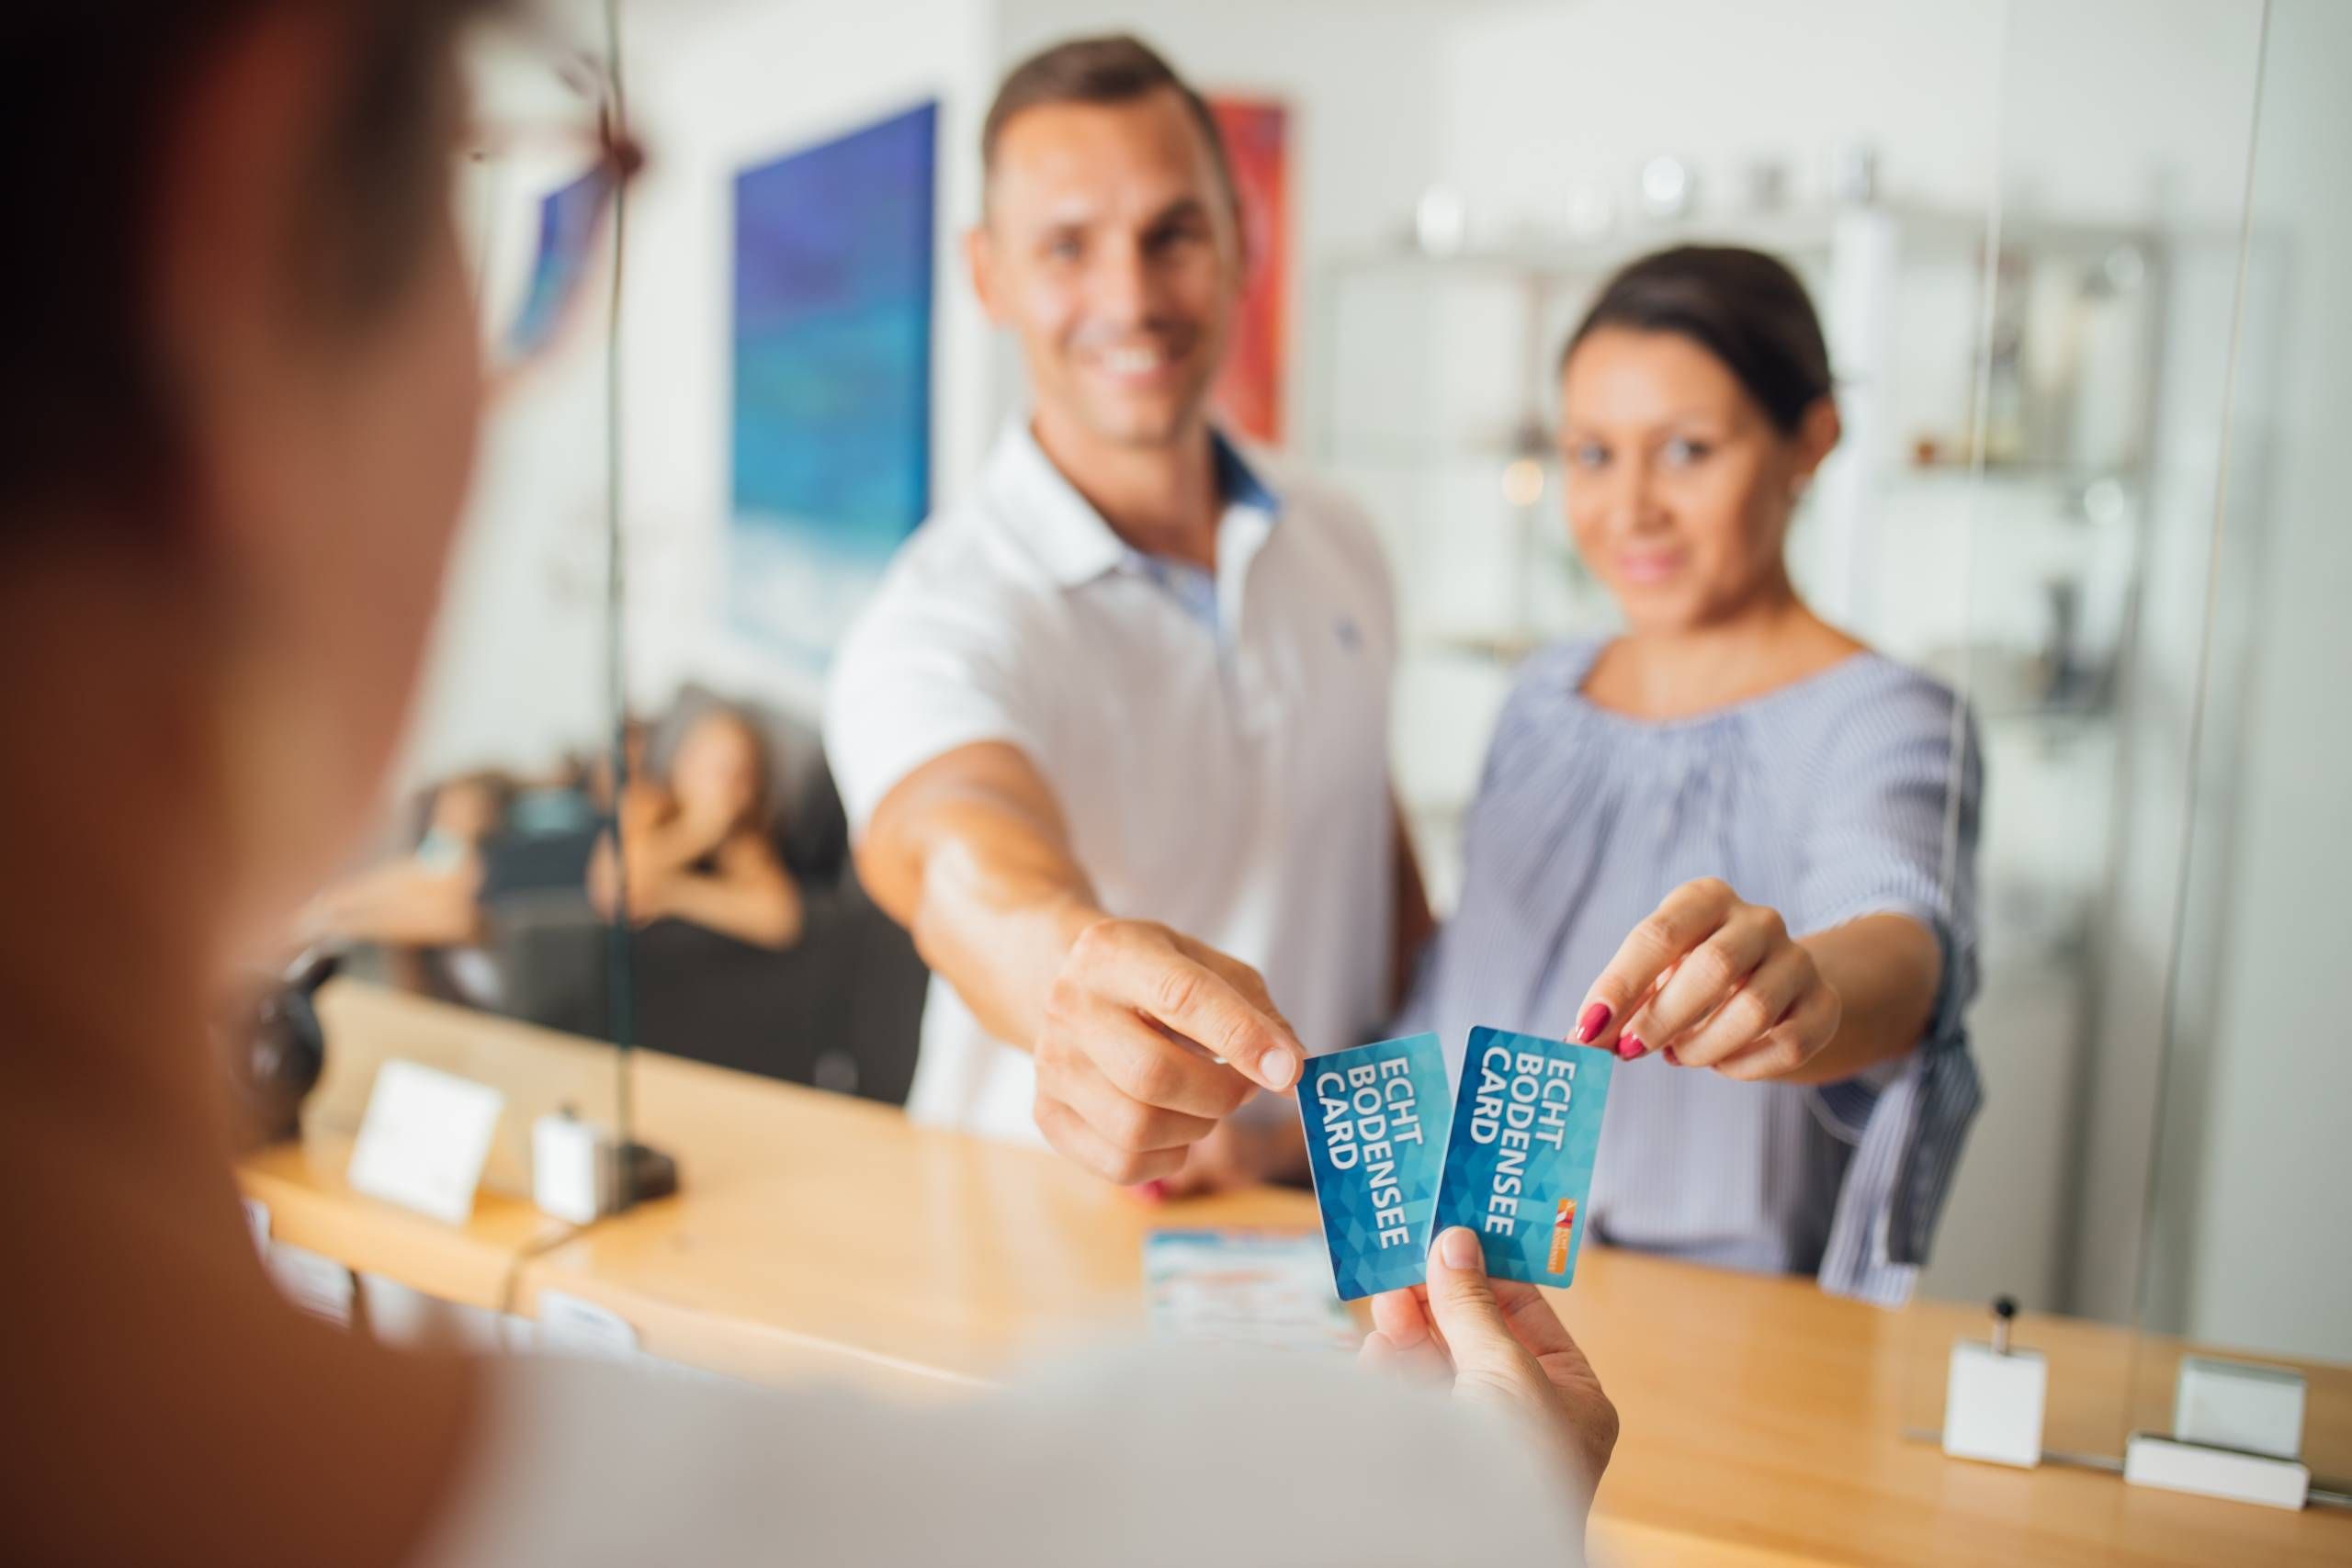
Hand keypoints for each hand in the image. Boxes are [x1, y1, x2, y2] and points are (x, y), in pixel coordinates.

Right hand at [1033, 918, 1303, 1185]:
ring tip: (1205, 1102)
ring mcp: (1052, 1063)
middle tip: (1246, 1088)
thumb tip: (1294, 1070)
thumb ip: (1257, 1011)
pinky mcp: (1048, 1112)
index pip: (1181, 997)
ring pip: (1137, 1128)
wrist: (1066, 983)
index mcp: (1114, 951)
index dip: (1241, 1037)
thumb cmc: (1154, 976)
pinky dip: (1166, 1159)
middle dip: (1221, 1094)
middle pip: (1153, 1074)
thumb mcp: (1207, 966)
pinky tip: (1173, 1128)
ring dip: (1196, 1128)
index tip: (1290, 1071)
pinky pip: (1120, 1164)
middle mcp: (1070, 1005)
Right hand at [1362, 1227, 1615, 1503]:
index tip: (1452, 1230)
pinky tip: (1376, 1354)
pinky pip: (1409, 1401)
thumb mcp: (1504, 1368)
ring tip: (1385, 1304)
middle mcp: (1527, 1415)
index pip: (1530, 1315)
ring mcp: (1476, 1438)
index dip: (1492, 1269)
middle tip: (1403, 1261)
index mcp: (1571, 1397)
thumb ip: (1474, 1304)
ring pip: (1437, 1365)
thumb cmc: (1517, 1464)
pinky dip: (1392, 1373)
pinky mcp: (1431, 1457)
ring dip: (1409, 1330)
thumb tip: (1455, 1241)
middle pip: (1477, 1335)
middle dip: (1438, 1298)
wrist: (1473, 1547)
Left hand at [1571, 876, 1840, 1078]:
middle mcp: (1758, 920)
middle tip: (1630, 1050)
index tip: (1588, 1028)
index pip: (1658, 934)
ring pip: (1753, 1010)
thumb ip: (1618, 1006)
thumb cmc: (1692, 978)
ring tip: (1677, 1054)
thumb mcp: (1652, 979)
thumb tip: (1579, 1040)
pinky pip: (1788, 1044)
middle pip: (1714, 968)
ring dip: (1702, 1046)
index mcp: (1705, 899)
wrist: (1775, 987)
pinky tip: (1721, 1063)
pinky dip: (1743, 1065)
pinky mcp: (1824, 1003)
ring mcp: (1797, 960)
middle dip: (1662, 1018)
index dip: (1620, 985)